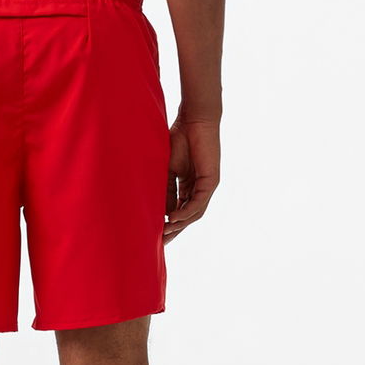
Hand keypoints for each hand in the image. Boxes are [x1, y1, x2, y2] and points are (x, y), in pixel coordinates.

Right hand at [165, 117, 219, 243]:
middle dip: (174, 230)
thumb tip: (158, 211)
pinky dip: (186, 212)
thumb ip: (164, 188)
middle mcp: (199, 189)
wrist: (194, 120)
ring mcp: (206, 186)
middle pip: (188, 216)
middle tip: (160, 243)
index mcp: (188, 186)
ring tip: (165, 233)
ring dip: (180, 224)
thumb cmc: (179, 139)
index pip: (179, 210)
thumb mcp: (166, 169)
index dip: (168, 223)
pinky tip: (174, 218)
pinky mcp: (211, 181)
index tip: (153, 235)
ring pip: (194, 212)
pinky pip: (198, 202)